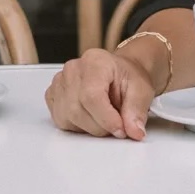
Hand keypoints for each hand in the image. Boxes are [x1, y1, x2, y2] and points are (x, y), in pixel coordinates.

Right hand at [45, 45, 162, 139]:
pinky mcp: (52, 95)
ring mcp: (59, 82)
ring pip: (67, 118)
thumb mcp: (141, 91)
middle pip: (77, 110)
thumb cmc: (127, 77)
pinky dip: (77, 125)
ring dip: (89, 127)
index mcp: (95, 61)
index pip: (91, 96)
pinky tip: (90, 116)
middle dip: (100, 126)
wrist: (119, 73)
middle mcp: (72, 70)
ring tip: (104, 118)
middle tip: (117, 125)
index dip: (106, 119)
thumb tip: (134, 132)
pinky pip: (60, 120)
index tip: (120, 130)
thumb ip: (136, 111)